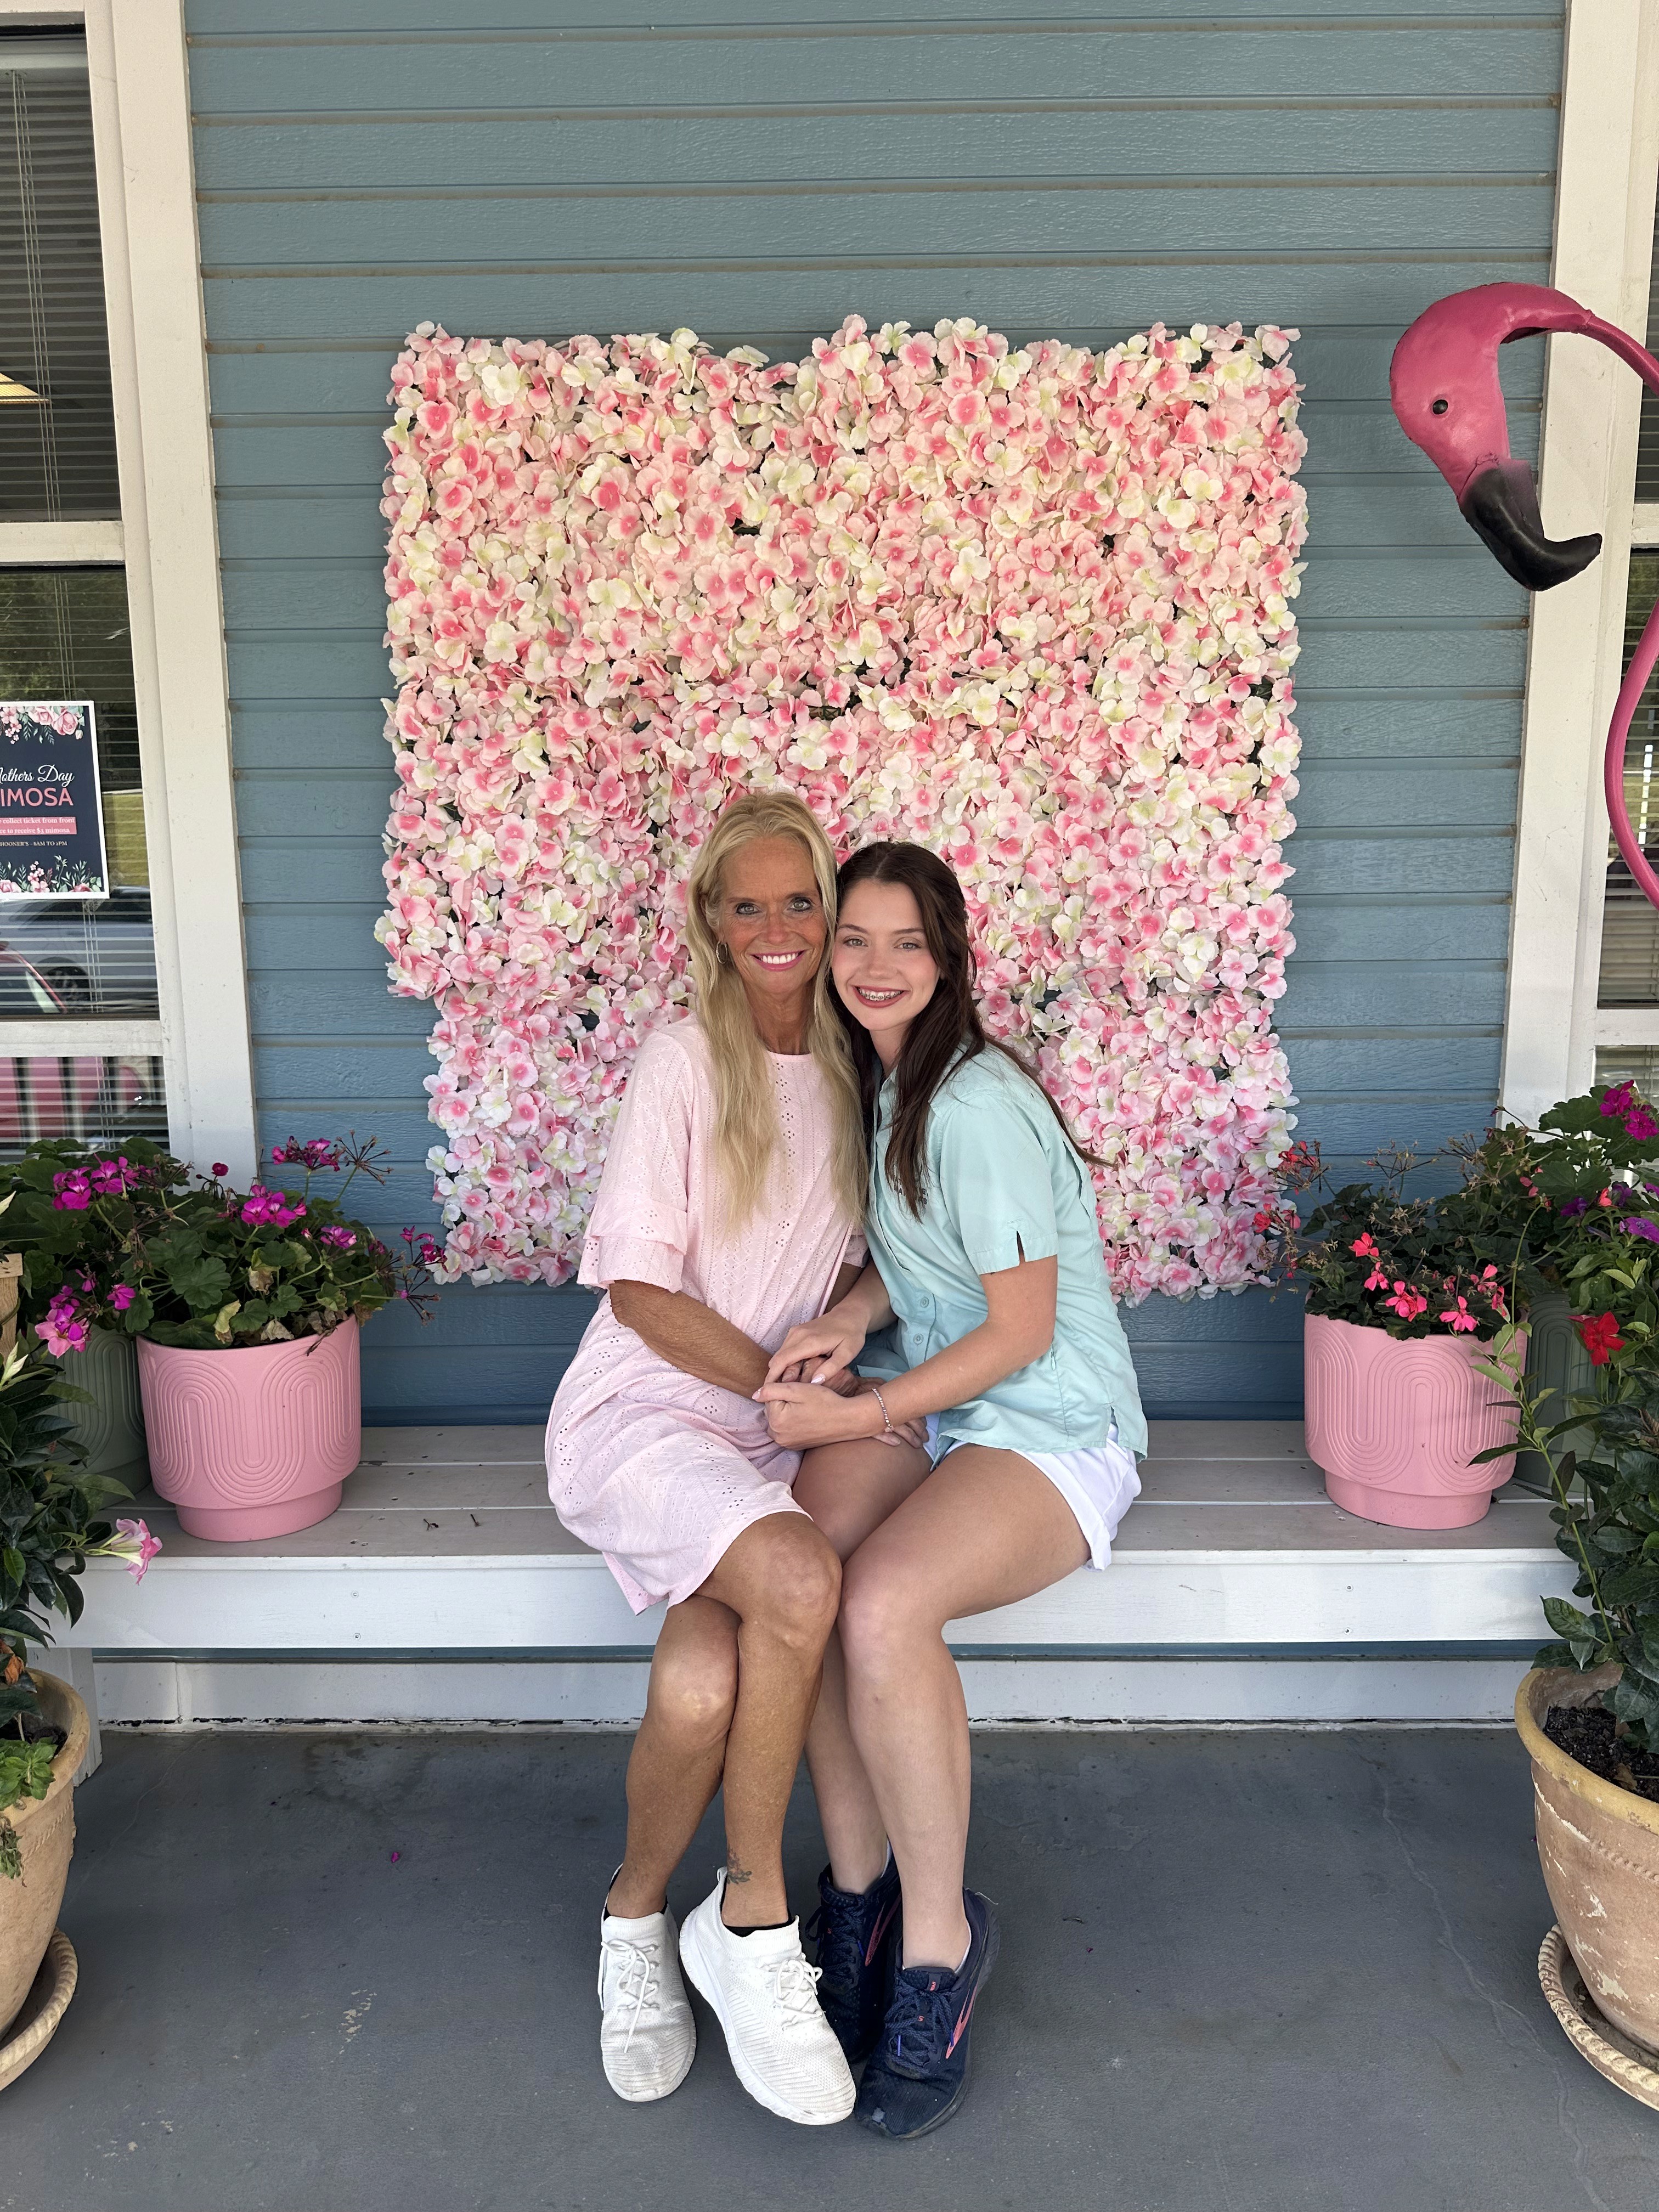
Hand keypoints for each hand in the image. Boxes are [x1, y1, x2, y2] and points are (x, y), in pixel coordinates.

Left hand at [753, 1377, 884, 1450]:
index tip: (796, 1382)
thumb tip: (755, 1394)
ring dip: (784, 1410)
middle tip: (801, 1392)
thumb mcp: (798, 1389)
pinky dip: (791, 1421)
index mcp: (776, 1421)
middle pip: (771, 1410)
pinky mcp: (795, 1446)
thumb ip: (772, 1389)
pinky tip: (804, 1414)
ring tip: (803, 1403)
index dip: (781, 1386)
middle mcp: (778, 1436)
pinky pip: (786, 1430)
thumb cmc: (825, 1402)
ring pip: (777, 1420)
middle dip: (781, 1399)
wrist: (847, 1421)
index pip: (768, 1397)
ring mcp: (787, 1443)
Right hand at [765, 1307, 866, 1389]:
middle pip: (777, 1359)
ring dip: (779, 1371)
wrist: (849, 1315)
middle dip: (775, 1377)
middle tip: (779, 1396)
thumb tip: (814, 1383)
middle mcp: (798, 1334)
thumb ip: (831, 1368)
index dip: (773, 1377)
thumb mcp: (848, 1353)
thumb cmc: (851, 1335)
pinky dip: (784, 1363)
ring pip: (779, 1355)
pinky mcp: (795, 1332)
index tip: (769, 1392)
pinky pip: (784, 1350)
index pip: (782, 1361)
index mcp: (809, 1341)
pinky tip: (794, 1375)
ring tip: (787, 1388)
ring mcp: (795, 1332)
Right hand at [847, 1375, 928, 1448]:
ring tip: (918, 1445)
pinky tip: (898, 1445)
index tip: (925, 1424)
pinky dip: (888, 1438)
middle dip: (918, 1429)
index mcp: (886, 1394)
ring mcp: (874, 1415)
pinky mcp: (864, 1425)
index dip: (918, 1416)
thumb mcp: (869, 1383)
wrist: (834, 1390)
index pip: (907, 1405)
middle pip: (907, 1417)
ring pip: (898, 1427)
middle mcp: (883, 1404)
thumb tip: (888, 1388)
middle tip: (926, 1437)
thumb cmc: (852, 1387)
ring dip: (910, 1437)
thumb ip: (879, 1386)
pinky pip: (878, 1433)